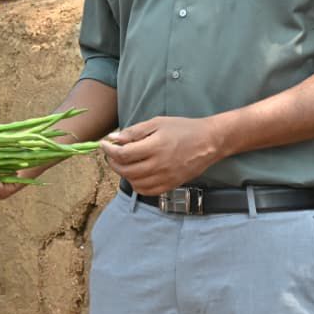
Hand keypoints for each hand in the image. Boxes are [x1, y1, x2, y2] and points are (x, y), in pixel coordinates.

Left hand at [100, 116, 220, 194]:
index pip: (123, 154)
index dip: (109, 150)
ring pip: (134, 182)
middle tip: (110, 153)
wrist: (209, 142)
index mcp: (156, 147)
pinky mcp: (170, 185)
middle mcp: (160, 165)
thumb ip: (135, 131)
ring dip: (123, 173)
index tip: (104, 144)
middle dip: (113, 162)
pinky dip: (136, 184)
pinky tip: (136, 173)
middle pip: (126, 170)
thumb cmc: (183, 129)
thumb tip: (114, 138)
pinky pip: (146, 191)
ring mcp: (166, 178)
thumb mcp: (158, 123)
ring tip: (123, 162)